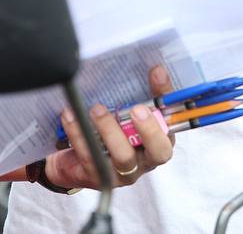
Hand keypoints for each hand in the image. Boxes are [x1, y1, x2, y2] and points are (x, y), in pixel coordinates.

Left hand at [43, 66, 176, 189]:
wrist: (74, 161)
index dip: (166, 98)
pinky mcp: (100, 177)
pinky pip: (92, 157)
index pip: (171, 119)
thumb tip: (147, 65)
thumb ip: (138, 93)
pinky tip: (71, 116)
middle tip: (136, 109)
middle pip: (158, 152)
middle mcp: (146, 159)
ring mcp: (124, 172)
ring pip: (123, 157)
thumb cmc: (107, 133)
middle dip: (149, 130)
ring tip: (97, 110)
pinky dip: (80, 134)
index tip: (156, 74)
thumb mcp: (124, 113)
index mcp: (159, 139)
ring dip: (110, 131)